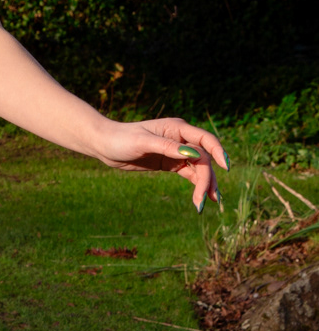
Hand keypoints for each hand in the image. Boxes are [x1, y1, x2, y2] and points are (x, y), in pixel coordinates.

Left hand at [93, 117, 227, 211]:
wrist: (105, 146)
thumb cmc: (122, 138)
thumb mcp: (144, 142)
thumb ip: (168, 147)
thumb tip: (192, 153)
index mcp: (178, 128)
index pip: (205, 140)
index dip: (217, 152)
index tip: (225, 168)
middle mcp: (181, 138)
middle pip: (203, 158)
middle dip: (207, 178)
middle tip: (204, 199)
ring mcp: (177, 152)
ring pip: (199, 168)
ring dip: (205, 184)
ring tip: (205, 203)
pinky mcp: (170, 163)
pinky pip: (189, 174)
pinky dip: (197, 185)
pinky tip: (202, 198)